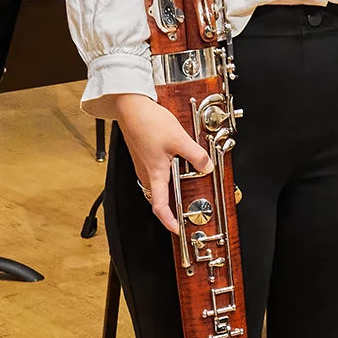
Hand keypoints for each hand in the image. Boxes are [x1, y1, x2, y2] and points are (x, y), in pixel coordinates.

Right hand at [108, 93, 211, 234]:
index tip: (178, 230)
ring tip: (183, 190)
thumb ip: (195, 155)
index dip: (169, 222)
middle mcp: (147, 173)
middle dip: (171, 209)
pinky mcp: (144, 156)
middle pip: (159, 198)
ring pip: (158, 185)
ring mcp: (144, 165)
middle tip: (183, 214)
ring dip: (170, 191)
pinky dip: (167, 175)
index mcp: (155, 174)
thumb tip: (207, 167)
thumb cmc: (149, 123)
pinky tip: (176, 166)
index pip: (160, 207)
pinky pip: (156, 172)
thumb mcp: (179, 139)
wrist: (131, 108)